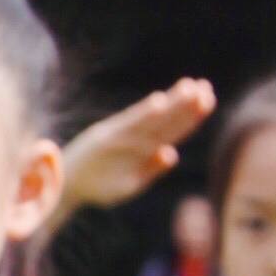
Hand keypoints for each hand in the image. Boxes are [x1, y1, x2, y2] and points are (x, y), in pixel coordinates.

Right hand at [59, 78, 216, 209]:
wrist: (67, 188)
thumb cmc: (100, 185)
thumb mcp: (130, 183)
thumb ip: (151, 169)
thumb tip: (172, 154)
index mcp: (144, 149)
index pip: (173, 129)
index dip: (191, 115)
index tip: (209, 99)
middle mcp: (135, 138)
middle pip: (167, 120)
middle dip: (187, 104)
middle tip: (206, 87)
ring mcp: (122, 136)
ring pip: (153, 119)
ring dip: (172, 104)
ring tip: (190, 86)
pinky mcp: (106, 138)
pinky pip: (128, 125)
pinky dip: (143, 114)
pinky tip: (158, 102)